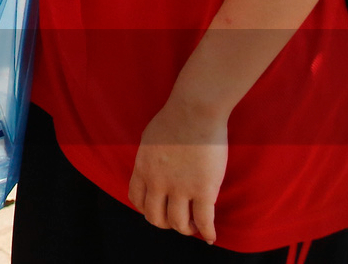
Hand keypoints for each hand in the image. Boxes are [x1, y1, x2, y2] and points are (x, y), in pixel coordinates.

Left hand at [129, 98, 228, 243]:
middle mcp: (157, 182)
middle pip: (155, 217)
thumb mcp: (149, 141)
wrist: (194, 111)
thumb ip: (148, 160)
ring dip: (186, 229)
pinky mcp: (203, 190)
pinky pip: (204, 221)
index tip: (159, 210)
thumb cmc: (174, 119)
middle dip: (166, 223)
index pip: (136, 201)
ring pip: (178, 224)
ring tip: (194, 226)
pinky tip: (210, 236)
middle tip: (178, 220)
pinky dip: (207, 233)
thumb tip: (152, 171)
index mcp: (142, 169)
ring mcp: (180, 188)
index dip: (147, 210)